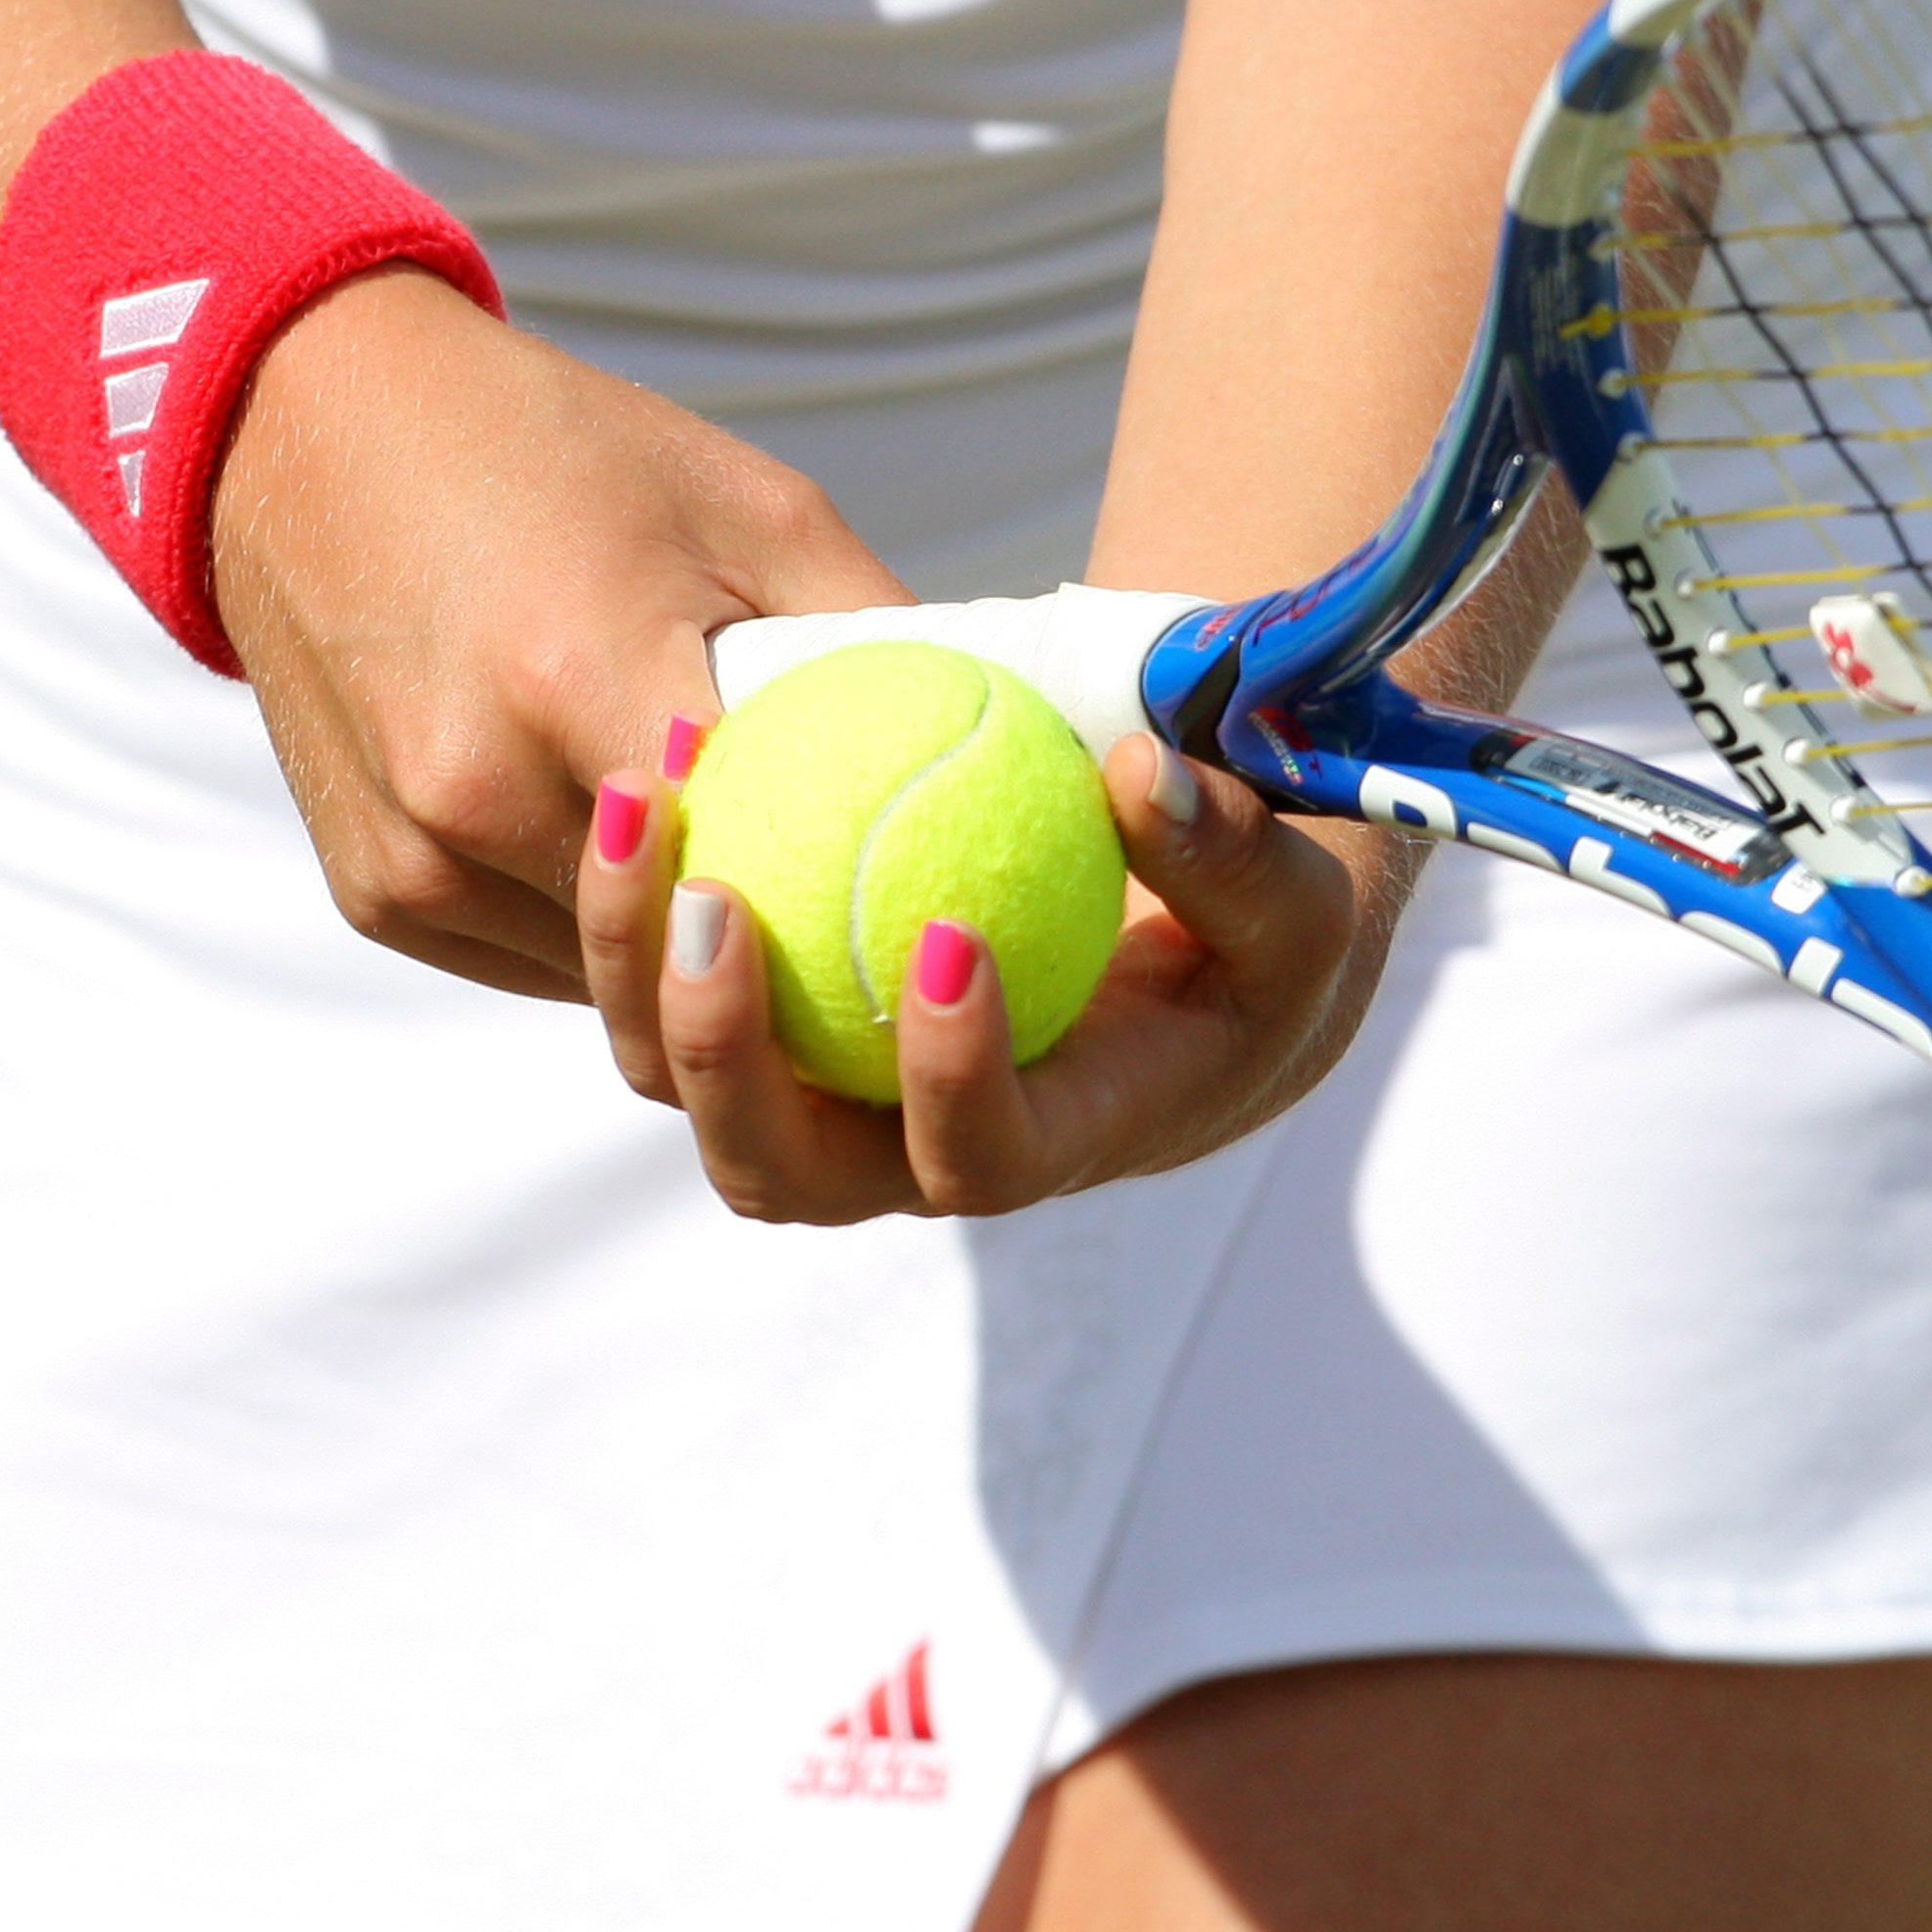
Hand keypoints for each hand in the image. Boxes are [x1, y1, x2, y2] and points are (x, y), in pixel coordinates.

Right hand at [210, 265, 914, 998]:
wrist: (307, 433)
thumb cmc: (564, 452)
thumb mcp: (754, 510)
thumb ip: (875, 640)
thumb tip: (1017, 739)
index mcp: (579, 678)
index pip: (759, 859)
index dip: (859, 913)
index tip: (955, 929)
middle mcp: (479, 789)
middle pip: (687, 946)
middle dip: (793, 964)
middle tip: (903, 966)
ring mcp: (416, 857)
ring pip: (609, 980)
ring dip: (696, 966)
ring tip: (796, 927)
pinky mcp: (375, 893)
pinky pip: (531, 961)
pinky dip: (605, 943)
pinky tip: (672, 894)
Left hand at [570, 730, 1416, 1220]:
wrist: (1188, 962)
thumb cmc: (1257, 940)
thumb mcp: (1292, 902)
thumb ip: (1232, 855)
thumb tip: (1143, 774)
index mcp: (1050, 1143)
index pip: (980, 1154)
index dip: (949, 1081)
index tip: (947, 942)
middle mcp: (912, 1152)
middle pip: (782, 1168)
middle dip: (723, 1056)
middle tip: (712, 904)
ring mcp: (828, 1100)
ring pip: (691, 1085)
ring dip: (639, 967)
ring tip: (640, 806)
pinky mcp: (777, 1032)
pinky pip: (679, 986)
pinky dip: (647, 896)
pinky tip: (658, 763)